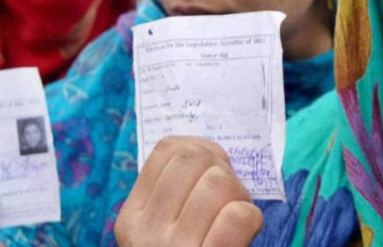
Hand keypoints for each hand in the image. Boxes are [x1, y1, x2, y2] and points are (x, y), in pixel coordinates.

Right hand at [115, 136, 262, 246]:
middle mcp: (146, 232)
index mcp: (132, 217)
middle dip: (222, 168)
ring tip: (235, 217)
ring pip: (218, 181)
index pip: (167, 149)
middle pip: (193, 158)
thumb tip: (210, 151)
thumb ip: (176, 194)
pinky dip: (251, 217)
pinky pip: (238, 215)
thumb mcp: (163, 231)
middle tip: (229, 196)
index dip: (202, 149)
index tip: (213, 171)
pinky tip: (245, 233)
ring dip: (239, 194)